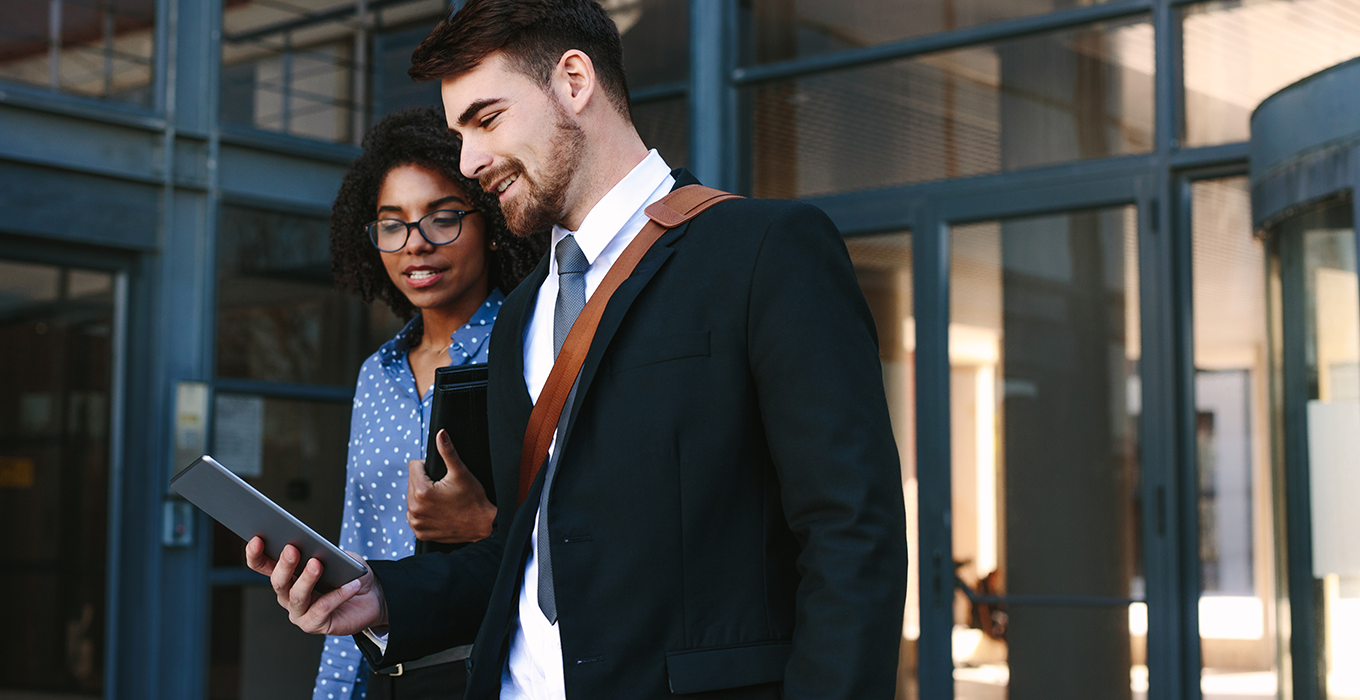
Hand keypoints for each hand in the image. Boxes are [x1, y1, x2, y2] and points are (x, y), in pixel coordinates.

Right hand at [245, 536, 386, 635]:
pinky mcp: (315, 625)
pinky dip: (337, 595)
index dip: (255, 554)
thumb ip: (326, 552)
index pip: (263, 565)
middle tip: (292, 549)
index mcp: (287, 575)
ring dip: (307, 579)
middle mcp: (287, 595)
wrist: (372, 596)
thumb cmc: (349, 573)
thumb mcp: (339, 556)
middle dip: (284, 565)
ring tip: (317, 563)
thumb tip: (315, 549)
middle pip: (278, 582)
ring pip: (296, 596)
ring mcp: (299, 612)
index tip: (257, 539)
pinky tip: (350, 585)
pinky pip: (322, 609)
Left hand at [407, 429, 496, 542]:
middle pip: (411, 482)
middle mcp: (414, 509)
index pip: (413, 466)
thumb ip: (448, 451)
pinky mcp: (420, 532)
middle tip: (444, 488)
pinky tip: (438, 511)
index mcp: (422, 491)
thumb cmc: (474, 499)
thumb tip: (440, 433)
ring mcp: (416, 522)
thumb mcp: (461, 472)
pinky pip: (415, 516)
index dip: (427, 466)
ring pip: (412, 499)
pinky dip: (424, 512)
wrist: (483, 525)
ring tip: (442, 500)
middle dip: (424, 482)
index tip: (441, 474)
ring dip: (422, 497)